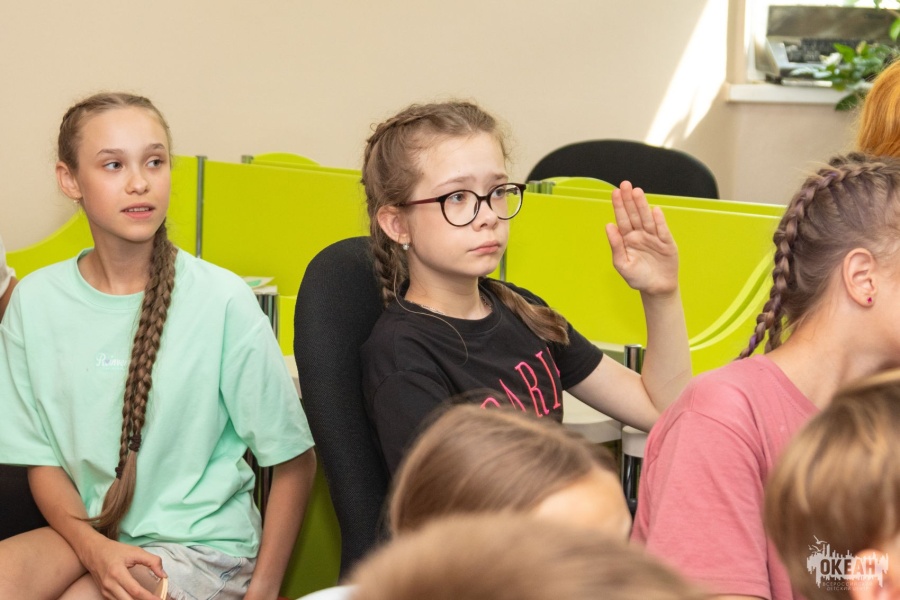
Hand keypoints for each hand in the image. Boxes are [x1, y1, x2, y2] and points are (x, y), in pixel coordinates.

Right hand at [80, 536, 166, 599]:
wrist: (93, 551)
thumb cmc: (115, 550)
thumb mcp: (136, 551)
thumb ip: (152, 561)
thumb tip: (164, 575)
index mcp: (118, 573)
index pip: (136, 591)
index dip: (149, 597)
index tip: (160, 599)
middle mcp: (109, 585)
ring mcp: (105, 591)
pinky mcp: (104, 594)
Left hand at [605, 181, 677, 295]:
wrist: (656, 289)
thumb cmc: (637, 277)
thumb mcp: (622, 264)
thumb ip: (615, 245)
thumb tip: (608, 226)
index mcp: (627, 239)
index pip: (622, 219)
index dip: (619, 206)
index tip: (615, 192)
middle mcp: (640, 234)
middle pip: (634, 215)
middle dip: (629, 200)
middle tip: (625, 184)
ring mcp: (654, 237)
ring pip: (647, 219)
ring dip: (642, 206)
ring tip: (637, 192)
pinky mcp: (667, 243)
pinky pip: (662, 231)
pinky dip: (659, 221)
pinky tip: (655, 210)